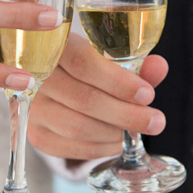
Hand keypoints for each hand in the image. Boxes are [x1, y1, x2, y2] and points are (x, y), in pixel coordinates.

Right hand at [29, 33, 168, 159]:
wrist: (52, 85)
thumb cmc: (86, 68)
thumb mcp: (108, 59)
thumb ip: (133, 63)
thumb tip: (159, 67)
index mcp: (54, 46)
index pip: (84, 63)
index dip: (118, 82)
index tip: (147, 94)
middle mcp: (36, 76)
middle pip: (85, 99)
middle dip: (127, 114)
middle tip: (156, 121)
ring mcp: (33, 107)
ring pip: (79, 127)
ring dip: (115, 132)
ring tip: (135, 129)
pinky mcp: (34, 134)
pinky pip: (72, 147)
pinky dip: (102, 147)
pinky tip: (118, 140)